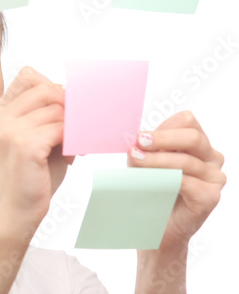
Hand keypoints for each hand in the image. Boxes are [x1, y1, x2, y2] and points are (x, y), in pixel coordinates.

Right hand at [0, 67, 73, 225]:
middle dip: (68, 105)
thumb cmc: (30, 178)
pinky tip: (73, 152)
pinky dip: (74, 139)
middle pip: (46, 90)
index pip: (28, 78)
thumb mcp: (38, 140)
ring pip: (57, 110)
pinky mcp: (25, 145)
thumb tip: (76, 95)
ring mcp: (10, 131)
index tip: (66, 104)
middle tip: (81, 123)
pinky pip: (62, 129)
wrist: (17, 212)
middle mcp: (0, 119)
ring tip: (76, 144)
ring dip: (74, 125)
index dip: (52, 88)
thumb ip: (51, 117)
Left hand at [128, 111, 225, 247]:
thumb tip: (135, 140)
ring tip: (136, 160)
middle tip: (139, 142)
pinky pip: (188, 182)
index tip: (140, 136)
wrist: (157, 227)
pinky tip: (151, 180)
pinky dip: (166, 179)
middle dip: (162, 138)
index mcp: (198, 144)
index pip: (187, 122)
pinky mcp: (210, 197)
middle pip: (192, 136)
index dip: (163, 127)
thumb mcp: (148, 163)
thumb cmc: (153, 192)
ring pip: (187, 160)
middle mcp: (211, 158)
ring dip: (157, 160)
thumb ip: (147, 149)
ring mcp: (214, 178)